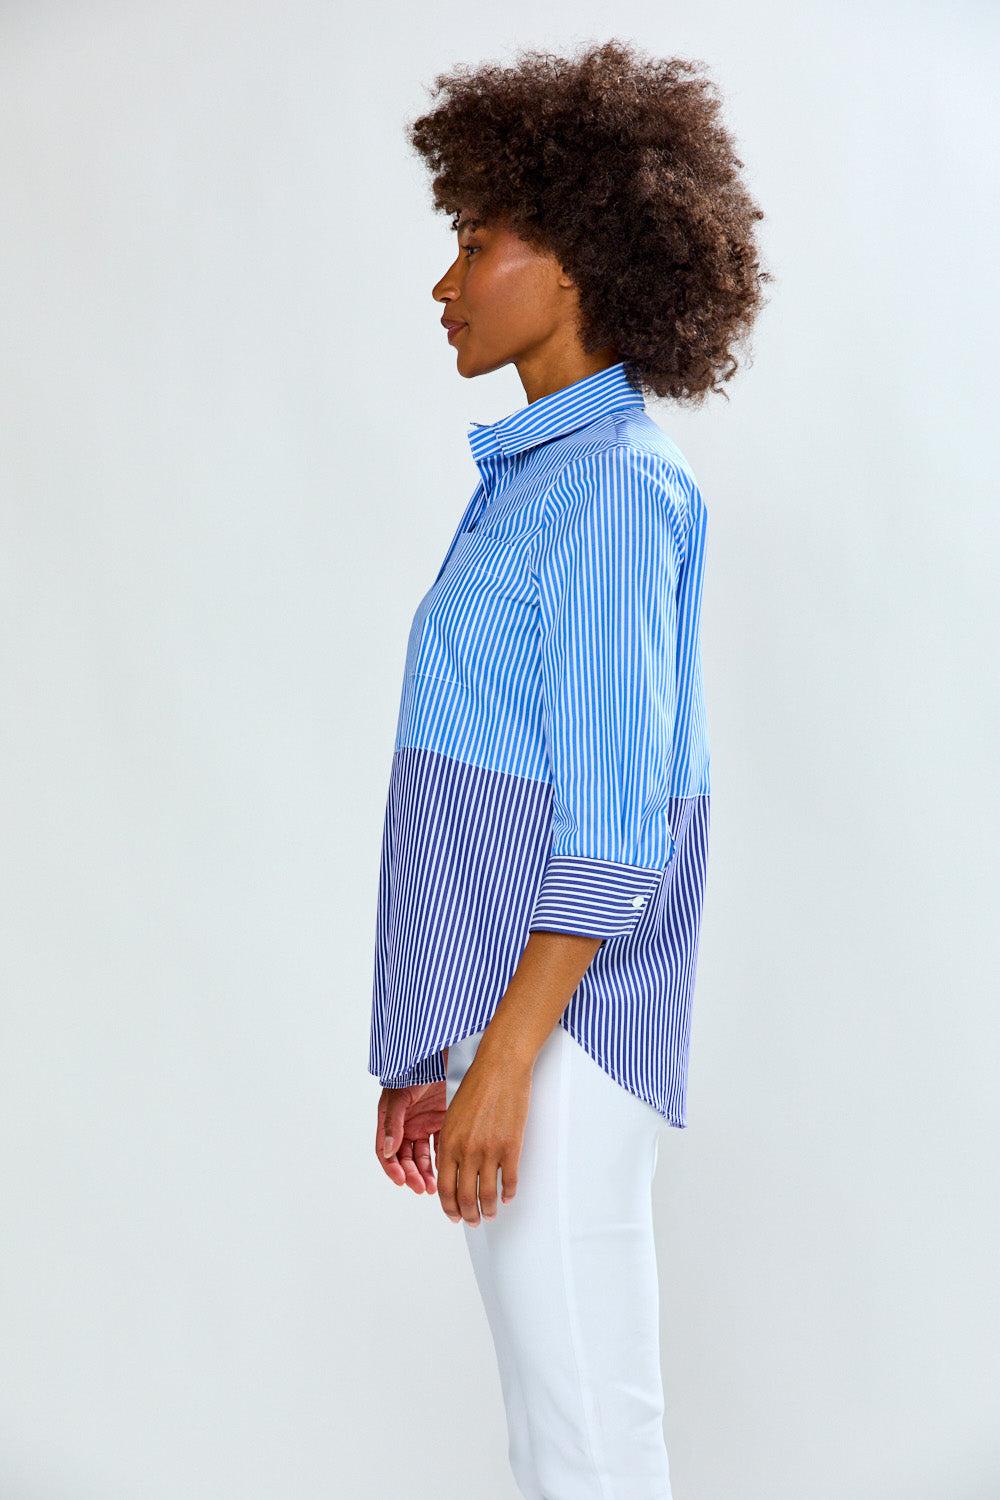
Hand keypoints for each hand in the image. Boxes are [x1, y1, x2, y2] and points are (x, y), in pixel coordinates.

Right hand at [376, 1079, 446, 1194]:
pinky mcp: (442, 1122)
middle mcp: (406, 1126)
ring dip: (426, 1172)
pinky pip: (440, 1146)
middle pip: (405, 1159)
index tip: (401, 1181)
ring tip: (433, 1186)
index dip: (392, 1169)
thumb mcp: (400, 1096)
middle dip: (412, 1175)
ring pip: (422, 1157)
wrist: (440, 1053)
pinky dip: (441, 1159)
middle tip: (421, 1187)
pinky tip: (445, 1169)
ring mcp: (424, 1125)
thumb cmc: (414, 1070)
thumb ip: (393, 1123)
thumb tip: (387, 1150)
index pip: (386, 1152)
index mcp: (390, 1121)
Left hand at [436, 1047, 531, 1225]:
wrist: (500, 1067)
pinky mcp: (511, 1147)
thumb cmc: (477, 1086)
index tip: (454, 1215)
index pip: (445, 1188)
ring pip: (487, 1195)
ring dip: (488, 1210)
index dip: (449, 1207)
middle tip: (473, 1222)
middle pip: (465, 1197)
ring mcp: (489, 1150)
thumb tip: (453, 1169)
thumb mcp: (453, 1116)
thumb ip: (451, 1144)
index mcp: (448, 1143)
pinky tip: (508, 1197)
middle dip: (468, 1216)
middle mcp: (466, 1150)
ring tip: (491, 1215)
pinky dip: (508, 1194)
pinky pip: (509, 1180)